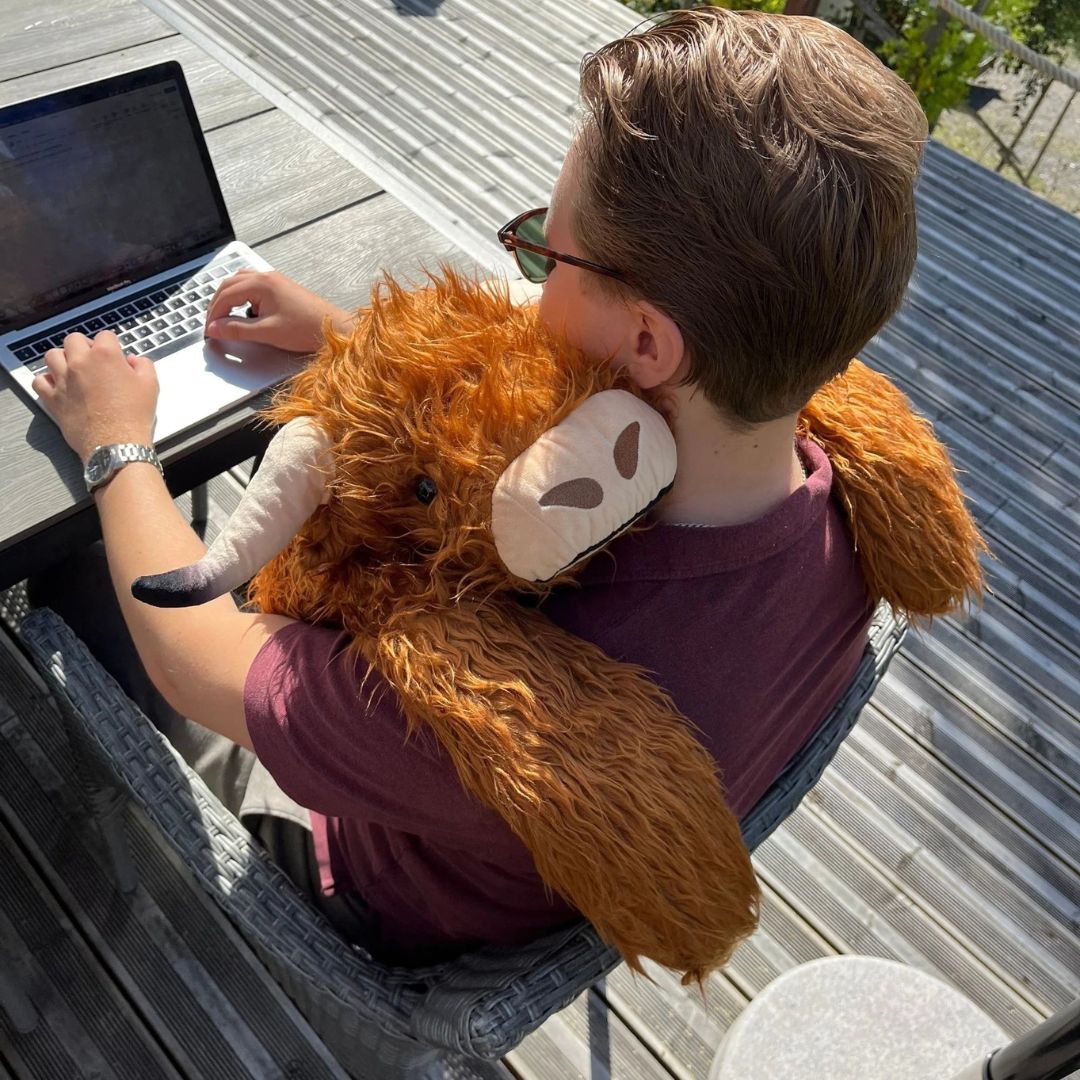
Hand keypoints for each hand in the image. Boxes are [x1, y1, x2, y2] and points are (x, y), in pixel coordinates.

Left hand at [32, 331, 156, 462]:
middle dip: (83, 346)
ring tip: (72, 368)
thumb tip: (134, 360)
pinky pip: (39, 381)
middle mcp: (80, 363)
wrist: (116, 443)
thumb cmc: (133, 416)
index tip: (114, 352)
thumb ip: (143, 365)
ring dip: (62, 359)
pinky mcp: (53, 398)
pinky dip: (46, 380)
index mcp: (105, 355)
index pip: (105, 335)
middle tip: (92, 358)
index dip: (112, 343)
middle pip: (73, 339)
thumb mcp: (150, 386)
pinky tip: (57, 385)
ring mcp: (63, 380)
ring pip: (52, 356)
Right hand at [203, 269, 353, 353]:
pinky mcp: (281, 288)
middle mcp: (266, 277)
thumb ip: (237, 330)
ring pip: (240, 284)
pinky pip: (253, 287)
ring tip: (225, 318)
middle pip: (229, 285)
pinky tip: (245, 313)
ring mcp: (274, 281)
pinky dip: (242, 298)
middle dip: (217, 305)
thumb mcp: (267, 332)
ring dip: (229, 299)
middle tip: (213, 325)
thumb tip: (215, 329)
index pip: (225, 295)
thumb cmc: (306, 328)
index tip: (209, 330)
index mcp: (260, 284)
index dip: (213, 314)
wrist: (334, 328)